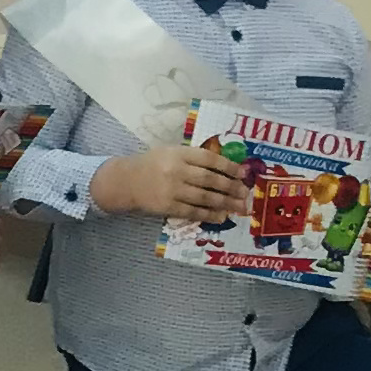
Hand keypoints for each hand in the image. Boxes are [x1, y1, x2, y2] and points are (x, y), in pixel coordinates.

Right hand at [91, 143, 246, 222]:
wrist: (125, 181)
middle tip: (245, 193)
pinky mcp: (167, 206)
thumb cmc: (152, 165)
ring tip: (240, 207)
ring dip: (226, 203)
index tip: (243, 173)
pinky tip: (221, 217)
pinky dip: (209, 215)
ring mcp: (171, 189)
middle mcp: (176, 170)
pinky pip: (193, 212)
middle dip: (231, 187)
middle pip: (210, 179)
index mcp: (177, 153)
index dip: (229, 166)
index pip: (209, 158)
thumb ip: (193, 158)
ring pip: (205, 197)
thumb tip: (226, 169)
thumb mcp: (170, 153)